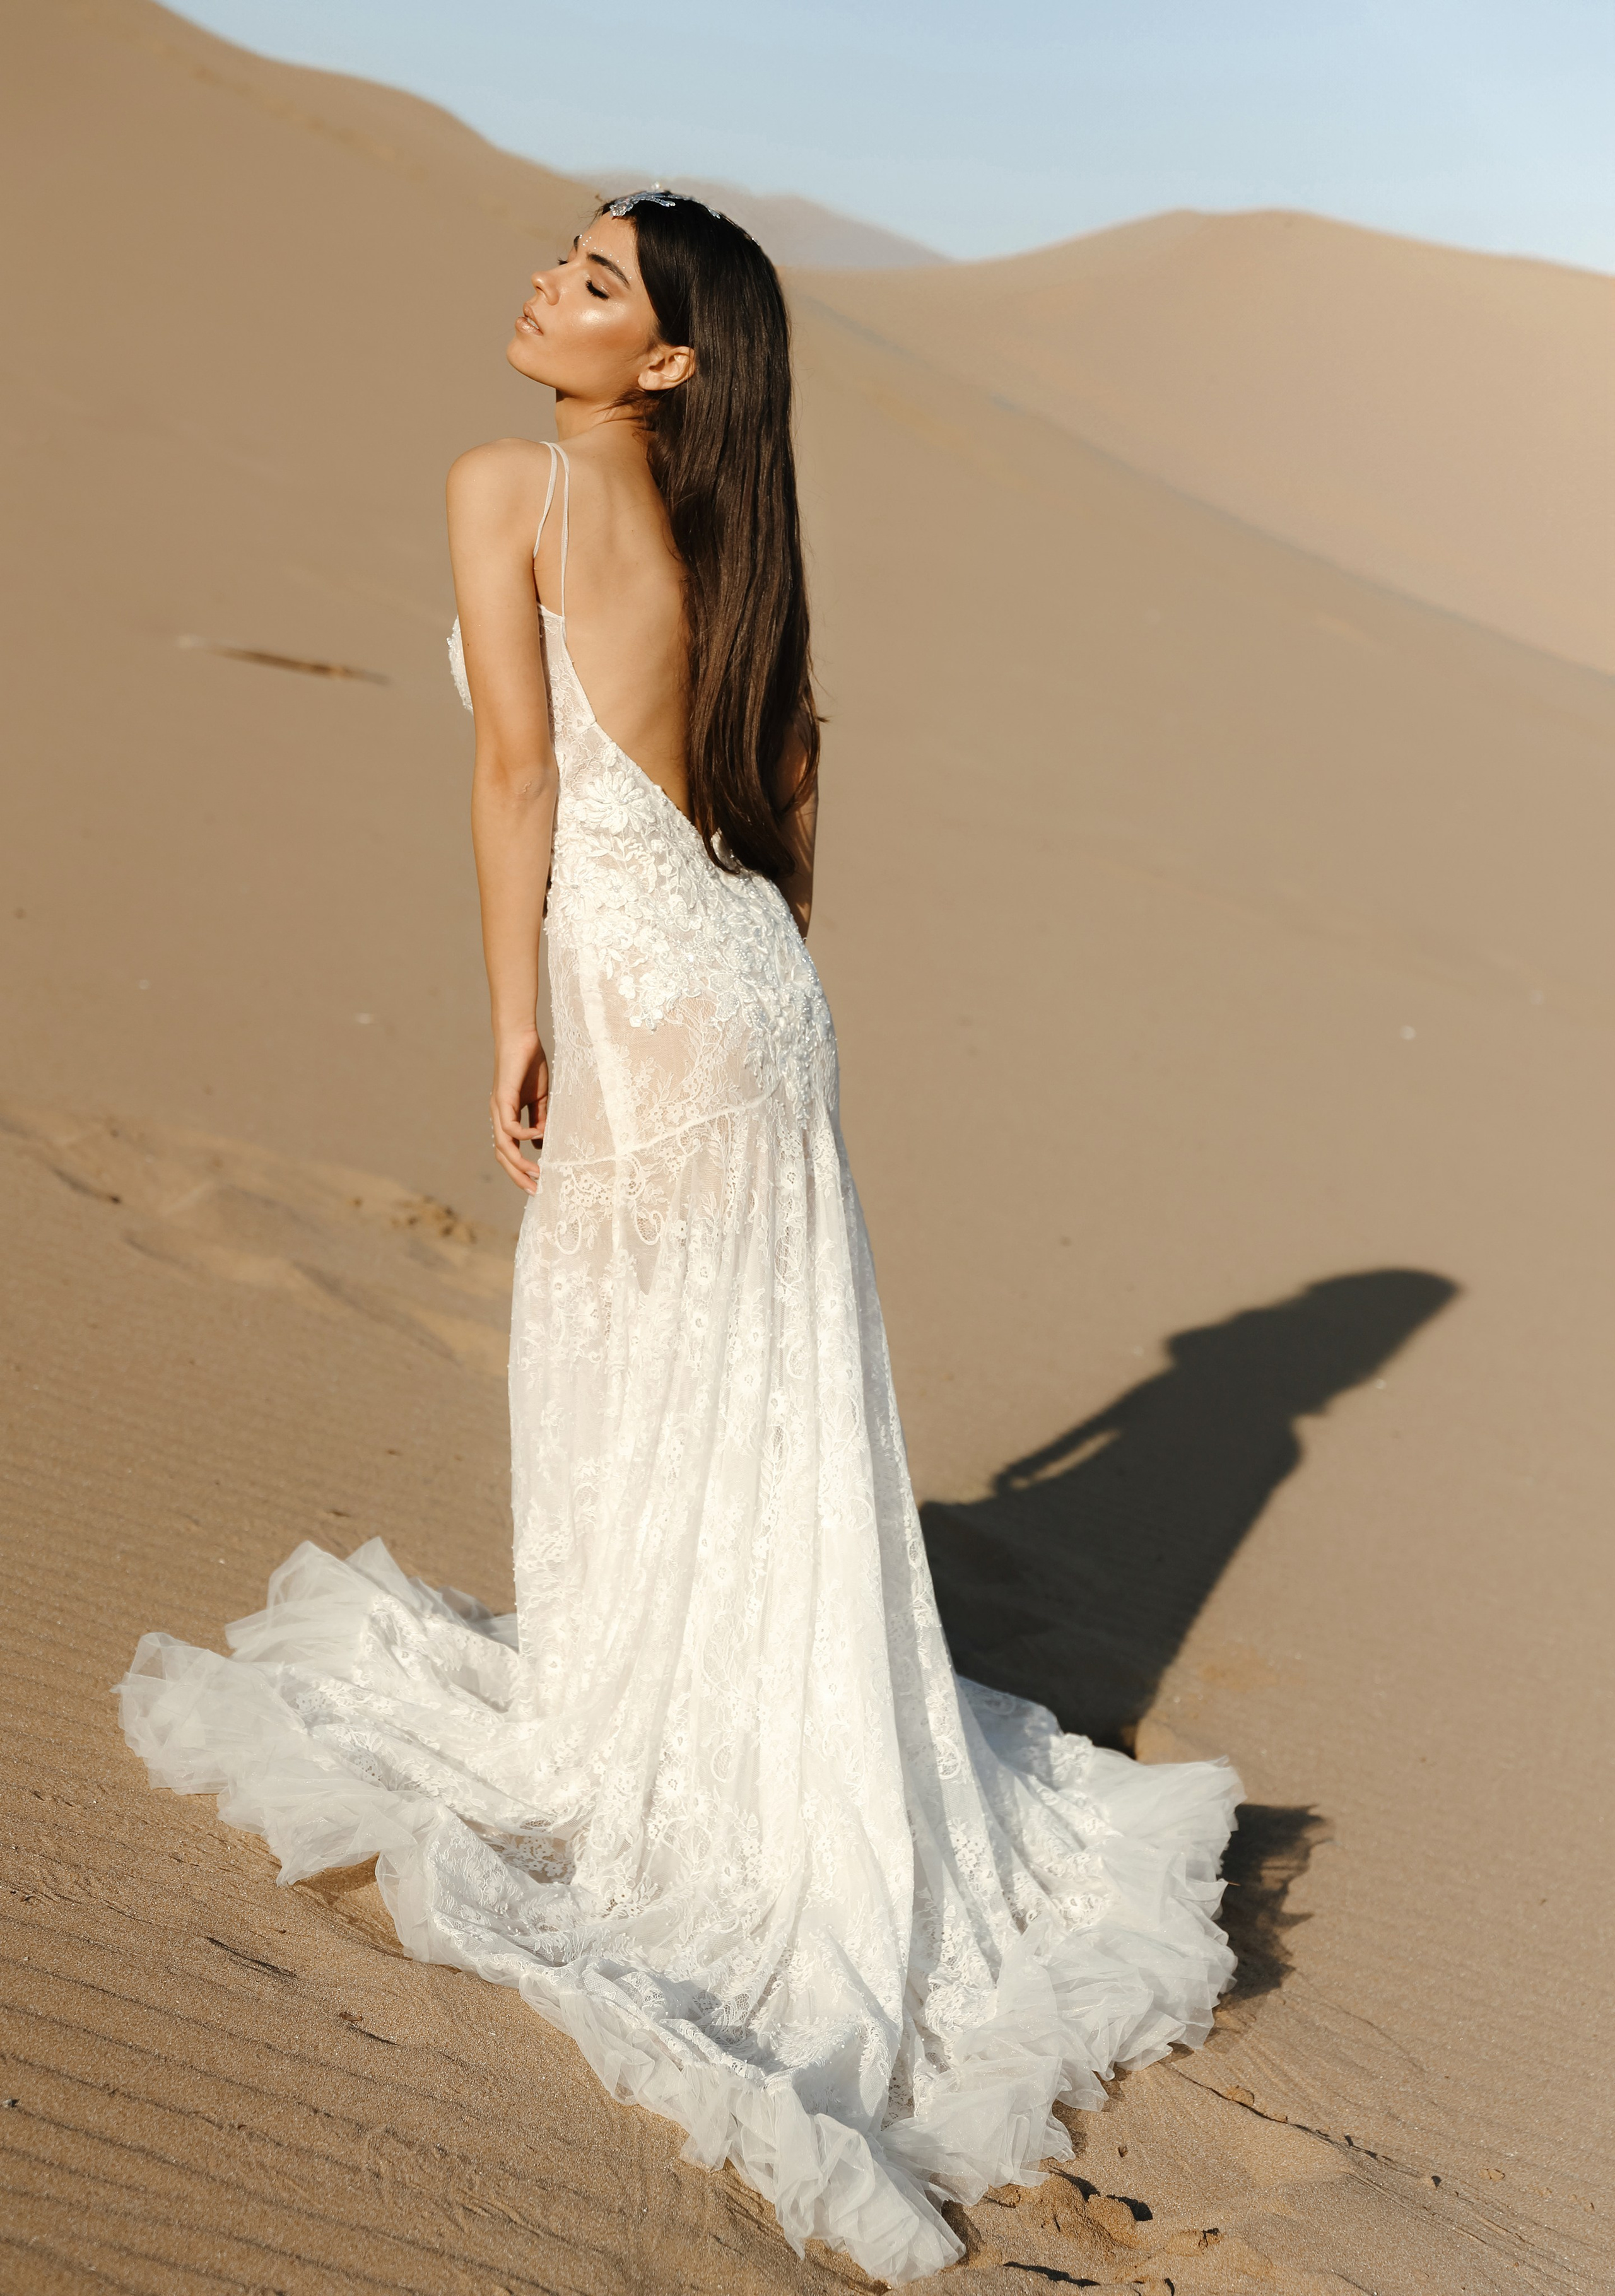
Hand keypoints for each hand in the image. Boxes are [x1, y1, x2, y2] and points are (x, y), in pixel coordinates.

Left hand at [490, 1029, 547, 1193]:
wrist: (520, 1038)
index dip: (520, 1169)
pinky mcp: (502, 1098)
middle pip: (503, 1155)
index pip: (509, 1151)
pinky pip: (510, 1126)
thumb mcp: (539, 1098)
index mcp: (506, 1117)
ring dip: (519, 1163)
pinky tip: (538, 1136)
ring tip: (537, 1173)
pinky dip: (524, 1135)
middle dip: (517, 1175)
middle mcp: (498, 1117)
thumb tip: (541, 1142)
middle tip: (535, 1190)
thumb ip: (539, 1119)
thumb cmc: (529, 1064)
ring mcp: (498, 1109)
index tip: (538, 1181)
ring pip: (503, 1146)